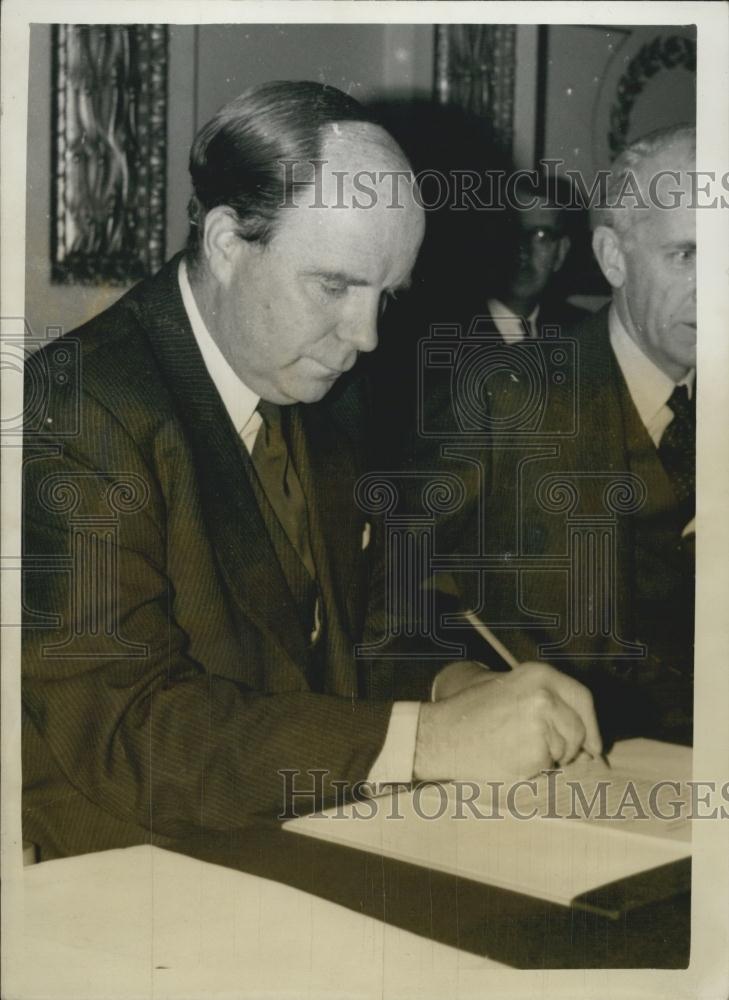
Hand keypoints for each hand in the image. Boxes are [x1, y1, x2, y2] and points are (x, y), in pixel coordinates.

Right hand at [413, 662, 601, 782]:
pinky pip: (548, 766)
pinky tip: (511, 758)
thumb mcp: (510, 690)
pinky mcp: (536, 750)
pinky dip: (535, 769)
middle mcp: (544, 695)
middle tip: (548, 754)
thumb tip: (584, 736)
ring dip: (549, 758)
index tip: (594, 745)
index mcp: (539, 675)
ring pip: (565, 750)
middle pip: (579, 729)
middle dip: (570, 747)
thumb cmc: (472, 714)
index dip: (591, 724)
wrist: (442, 734)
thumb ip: (547, 703)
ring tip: (517, 748)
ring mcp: (541, 722)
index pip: (582, 699)